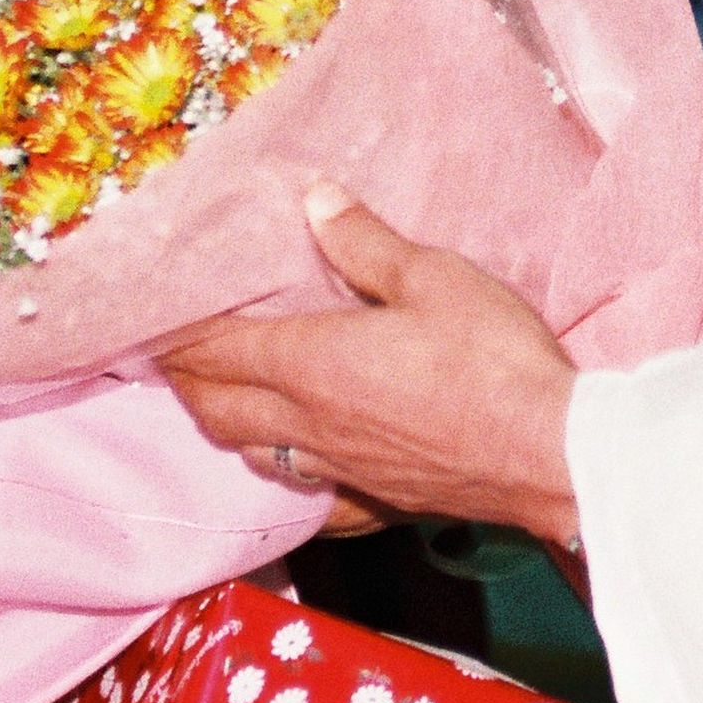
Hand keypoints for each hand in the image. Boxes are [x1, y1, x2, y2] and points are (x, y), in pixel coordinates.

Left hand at [164, 186, 584, 545]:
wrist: (553, 454)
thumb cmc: (494, 361)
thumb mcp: (434, 278)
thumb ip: (366, 243)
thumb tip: (316, 202)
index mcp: (314, 364)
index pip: (219, 349)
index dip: (178, 333)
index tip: (149, 317)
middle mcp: (312, 423)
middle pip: (217, 407)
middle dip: (184, 380)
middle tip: (166, 357)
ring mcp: (342, 468)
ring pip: (253, 452)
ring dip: (223, 423)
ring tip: (217, 398)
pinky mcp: (377, 500)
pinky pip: (308, 492)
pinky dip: (283, 472)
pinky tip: (294, 466)